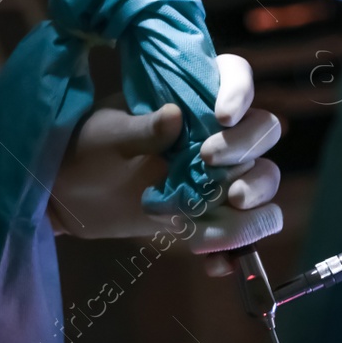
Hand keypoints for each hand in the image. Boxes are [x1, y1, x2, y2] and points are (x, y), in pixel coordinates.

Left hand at [48, 55, 283, 275]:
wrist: (77, 193)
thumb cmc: (93, 149)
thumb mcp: (108, 135)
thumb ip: (141, 129)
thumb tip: (172, 117)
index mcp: (196, 97)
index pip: (236, 77)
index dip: (240, 91)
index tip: (222, 116)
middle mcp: (221, 132)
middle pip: (264, 132)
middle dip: (245, 150)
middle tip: (208, 163)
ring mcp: (223, 175)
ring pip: (263, 184)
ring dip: (250, 207)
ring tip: (204, 225)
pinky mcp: (216, 213)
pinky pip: (246, 233)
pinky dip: (236, 251)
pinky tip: (214, 265)